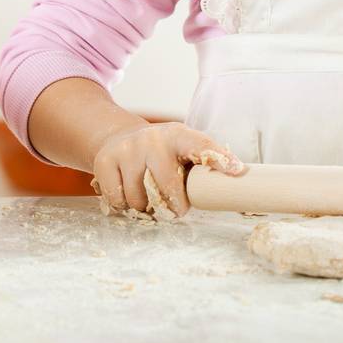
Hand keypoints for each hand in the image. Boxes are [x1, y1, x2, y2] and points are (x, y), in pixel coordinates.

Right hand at [91, 122, 245, 217]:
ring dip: (145, 206)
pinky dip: (123, 204)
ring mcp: (126, 149)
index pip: (201, 145)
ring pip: (139, 199)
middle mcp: (152, 138)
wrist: (117, 137)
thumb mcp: (182, 151)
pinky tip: (127, 191)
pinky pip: (117, 199)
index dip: (219, 158)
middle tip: (174, 206)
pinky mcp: (104, 160)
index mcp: (179, 135)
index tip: (236, 170)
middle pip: (166, 187)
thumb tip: (238, 180)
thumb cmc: (160, 154)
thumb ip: (204, 164)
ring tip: (147, 195)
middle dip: (172, 206)